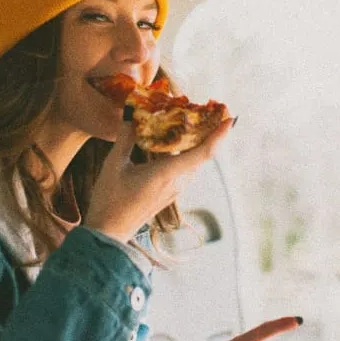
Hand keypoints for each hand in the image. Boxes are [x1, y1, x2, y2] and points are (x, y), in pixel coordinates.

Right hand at [83, 113, 233, 242]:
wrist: (109, 231)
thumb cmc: (110, 199)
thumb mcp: (114, 164)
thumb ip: (125, 138)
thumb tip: (131, 114)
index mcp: (167, 173)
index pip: (203, 153)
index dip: (219, 135)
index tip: (229, 118)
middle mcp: (177, 182)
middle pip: (202, 153)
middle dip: (210, 131)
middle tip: (212, 109)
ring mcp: (175, 189)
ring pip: (194, 161)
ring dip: (198, 141)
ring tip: (194, 120)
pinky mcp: (170, 193)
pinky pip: (185, 167)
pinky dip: (186, 151)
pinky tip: (175, 141)